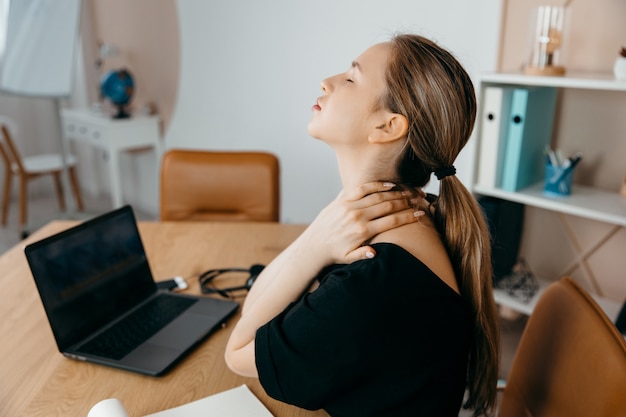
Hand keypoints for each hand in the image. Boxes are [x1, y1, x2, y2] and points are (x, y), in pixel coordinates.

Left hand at [304, 181, 424, 263]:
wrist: (314, 245)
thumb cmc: (335, 253)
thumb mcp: (350, 258)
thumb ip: (363, 255)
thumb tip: (376, 253)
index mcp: (363, 232)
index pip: (392, 221)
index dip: (408, 216)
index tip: (420, 213)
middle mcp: (357, 217)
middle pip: (388, 206)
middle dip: (406, 202)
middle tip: (418, 199)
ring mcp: (350, 206)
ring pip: (378, 196)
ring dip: (395, 193)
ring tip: (408, 192)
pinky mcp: (342, 200)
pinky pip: (362, 188)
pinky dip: (377, 185)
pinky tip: (389, 185)